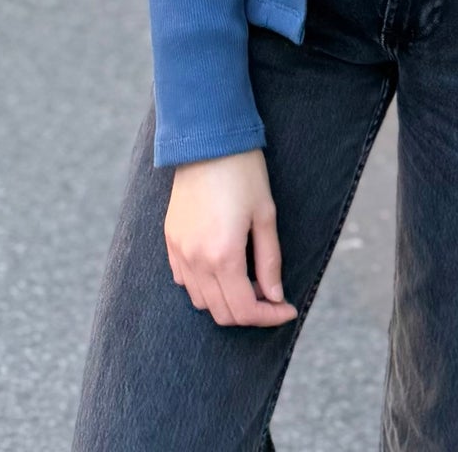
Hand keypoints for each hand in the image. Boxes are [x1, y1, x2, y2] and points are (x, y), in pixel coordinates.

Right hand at [165, 149, 298, 328]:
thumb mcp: (266, 215)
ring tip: (249, 279)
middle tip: (271, 295)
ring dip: (226, 301)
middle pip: (222, 312)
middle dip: (250, 312)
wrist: (207, 141)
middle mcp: (196, 261)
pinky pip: (185, 281)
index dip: (269, 317)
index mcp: (224, 256)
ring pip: (202, 301)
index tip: (288, 309)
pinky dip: (205, 286)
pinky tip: (223, 268)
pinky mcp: (170, 241)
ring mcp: (179, 252)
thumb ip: (269, 261)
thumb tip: (275, 296)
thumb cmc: (243, 173)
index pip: (245, 309)